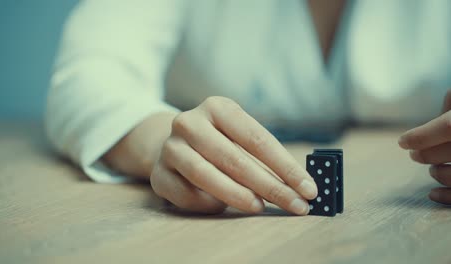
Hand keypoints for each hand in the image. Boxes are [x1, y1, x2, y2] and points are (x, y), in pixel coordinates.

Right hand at [150, 96, 317, 213]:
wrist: (174, 144)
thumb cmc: (220, 142)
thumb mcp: (239, 137)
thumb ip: (264, 157)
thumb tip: (299, 186)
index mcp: (217, 107)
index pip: (257, 139)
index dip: (286, 167)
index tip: (309, 189)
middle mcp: (190, 122)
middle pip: (235, 159)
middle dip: (270, 187)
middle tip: (295, 206)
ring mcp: (170, 147)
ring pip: (206, 175)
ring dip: (238, 196)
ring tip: (260, 207)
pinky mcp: (159, 174)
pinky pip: (186, 194)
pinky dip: (208, 203)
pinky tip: (222, 206)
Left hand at [398, 90, 450, 204]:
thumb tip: (442, 108)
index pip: (448, 127)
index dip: (421, 136)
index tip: (403, 142)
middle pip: (449, 151)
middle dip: (427, 155)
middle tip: (414, 155)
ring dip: (439, 175)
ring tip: (432, 170)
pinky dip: (448, 197)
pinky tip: (433, 194)